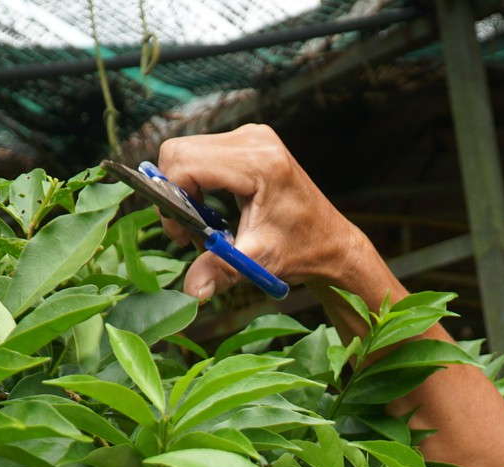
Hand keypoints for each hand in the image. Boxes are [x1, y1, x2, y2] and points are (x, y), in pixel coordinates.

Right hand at [153, 125, 380, 300]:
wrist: (332, 242)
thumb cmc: (302, 250)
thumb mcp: (258, 261)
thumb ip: (221, 270)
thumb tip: (192, 292)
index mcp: (260, 163)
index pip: (186, 162)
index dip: (171, 198)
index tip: (182, 233)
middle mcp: (254, 139)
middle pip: (180, 152)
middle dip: (173, 193)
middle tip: (187, 231)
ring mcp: (251, 136)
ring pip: (186, 151)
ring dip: (182, 189)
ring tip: (201, 224)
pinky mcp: (248, 142)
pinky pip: (202, 153)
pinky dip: (195, 182)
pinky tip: (210, 209)